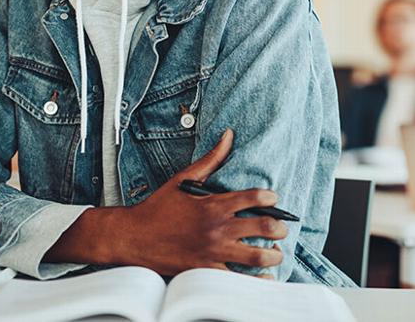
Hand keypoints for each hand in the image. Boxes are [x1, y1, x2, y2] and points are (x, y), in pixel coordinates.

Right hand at [109, 128, 287, 274]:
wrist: (133, 238)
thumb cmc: (158, 208)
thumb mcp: (183, 179)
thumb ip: (210, 159)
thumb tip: (228, 135)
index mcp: (213, 204)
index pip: (254, 198)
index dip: (270, 198)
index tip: (273, 199)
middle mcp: (217, 228)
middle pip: (264, 227)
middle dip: (279, 227)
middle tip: (281, 227)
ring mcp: (213, 252)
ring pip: (257, 255)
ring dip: (273, 254)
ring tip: (275, 251)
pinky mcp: (206, 272)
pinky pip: (239, 279)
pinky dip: (255, 278)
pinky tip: (262, 274)